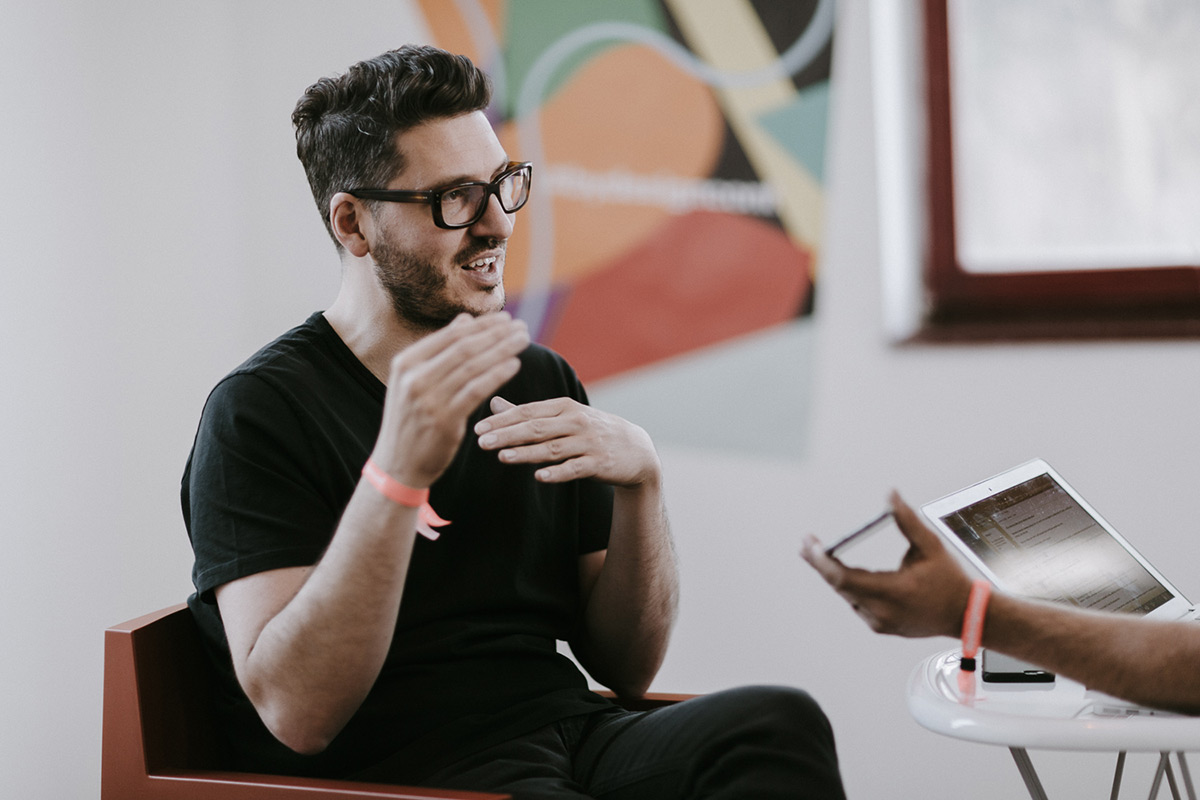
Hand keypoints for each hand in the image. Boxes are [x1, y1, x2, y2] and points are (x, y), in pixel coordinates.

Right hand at [371, 313, 529, 487]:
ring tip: (523, 340)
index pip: (450, 336)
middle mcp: (414, 378)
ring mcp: (428, 399)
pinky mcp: (444, 420)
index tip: (506, 318)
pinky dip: (497, 375)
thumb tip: (464, 319)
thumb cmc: (412, 419)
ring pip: (473, 367)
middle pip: (464, 348)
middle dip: (496, 334)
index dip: (482, 325)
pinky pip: (476, 391)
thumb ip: (440, 350)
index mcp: (405, 363)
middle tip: (521, 327)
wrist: (397, 463)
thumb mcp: (415, 381)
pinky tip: (514, 365)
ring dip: (502, 350)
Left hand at [474, 396, 659, 486]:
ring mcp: (588, 442)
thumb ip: (529, 413)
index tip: (478, 428)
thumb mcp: (564, 417)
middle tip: (481, 442)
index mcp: (564, 407)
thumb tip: (493, 403)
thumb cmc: (591, 432)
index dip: (502, 420)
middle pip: (536, 428)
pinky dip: (558, 472)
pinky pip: (575, 468)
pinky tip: (539, 477)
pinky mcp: (599, 463)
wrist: (636, 450)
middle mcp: (576, 421)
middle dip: (507, 435)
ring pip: (552, 448)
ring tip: (502, 457)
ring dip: (526, 453)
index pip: (528, 411)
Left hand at [800, 492, 972, 637]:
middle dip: (820, 563)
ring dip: (832, 574)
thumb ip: (907, 520)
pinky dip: (848, 586)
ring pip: (847, 595)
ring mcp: (880, 622)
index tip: (811, 545)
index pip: (845, 578)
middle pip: (839, 586)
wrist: (967, 616)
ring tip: (816, 554)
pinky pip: (857, 603)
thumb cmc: (950, 580)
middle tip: (806, 544)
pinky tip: (841, 572)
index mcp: (893, 592)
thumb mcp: (931, 546)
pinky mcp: (881, 626)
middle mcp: (882, 611)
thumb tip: (891, 495)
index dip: (823, 561)